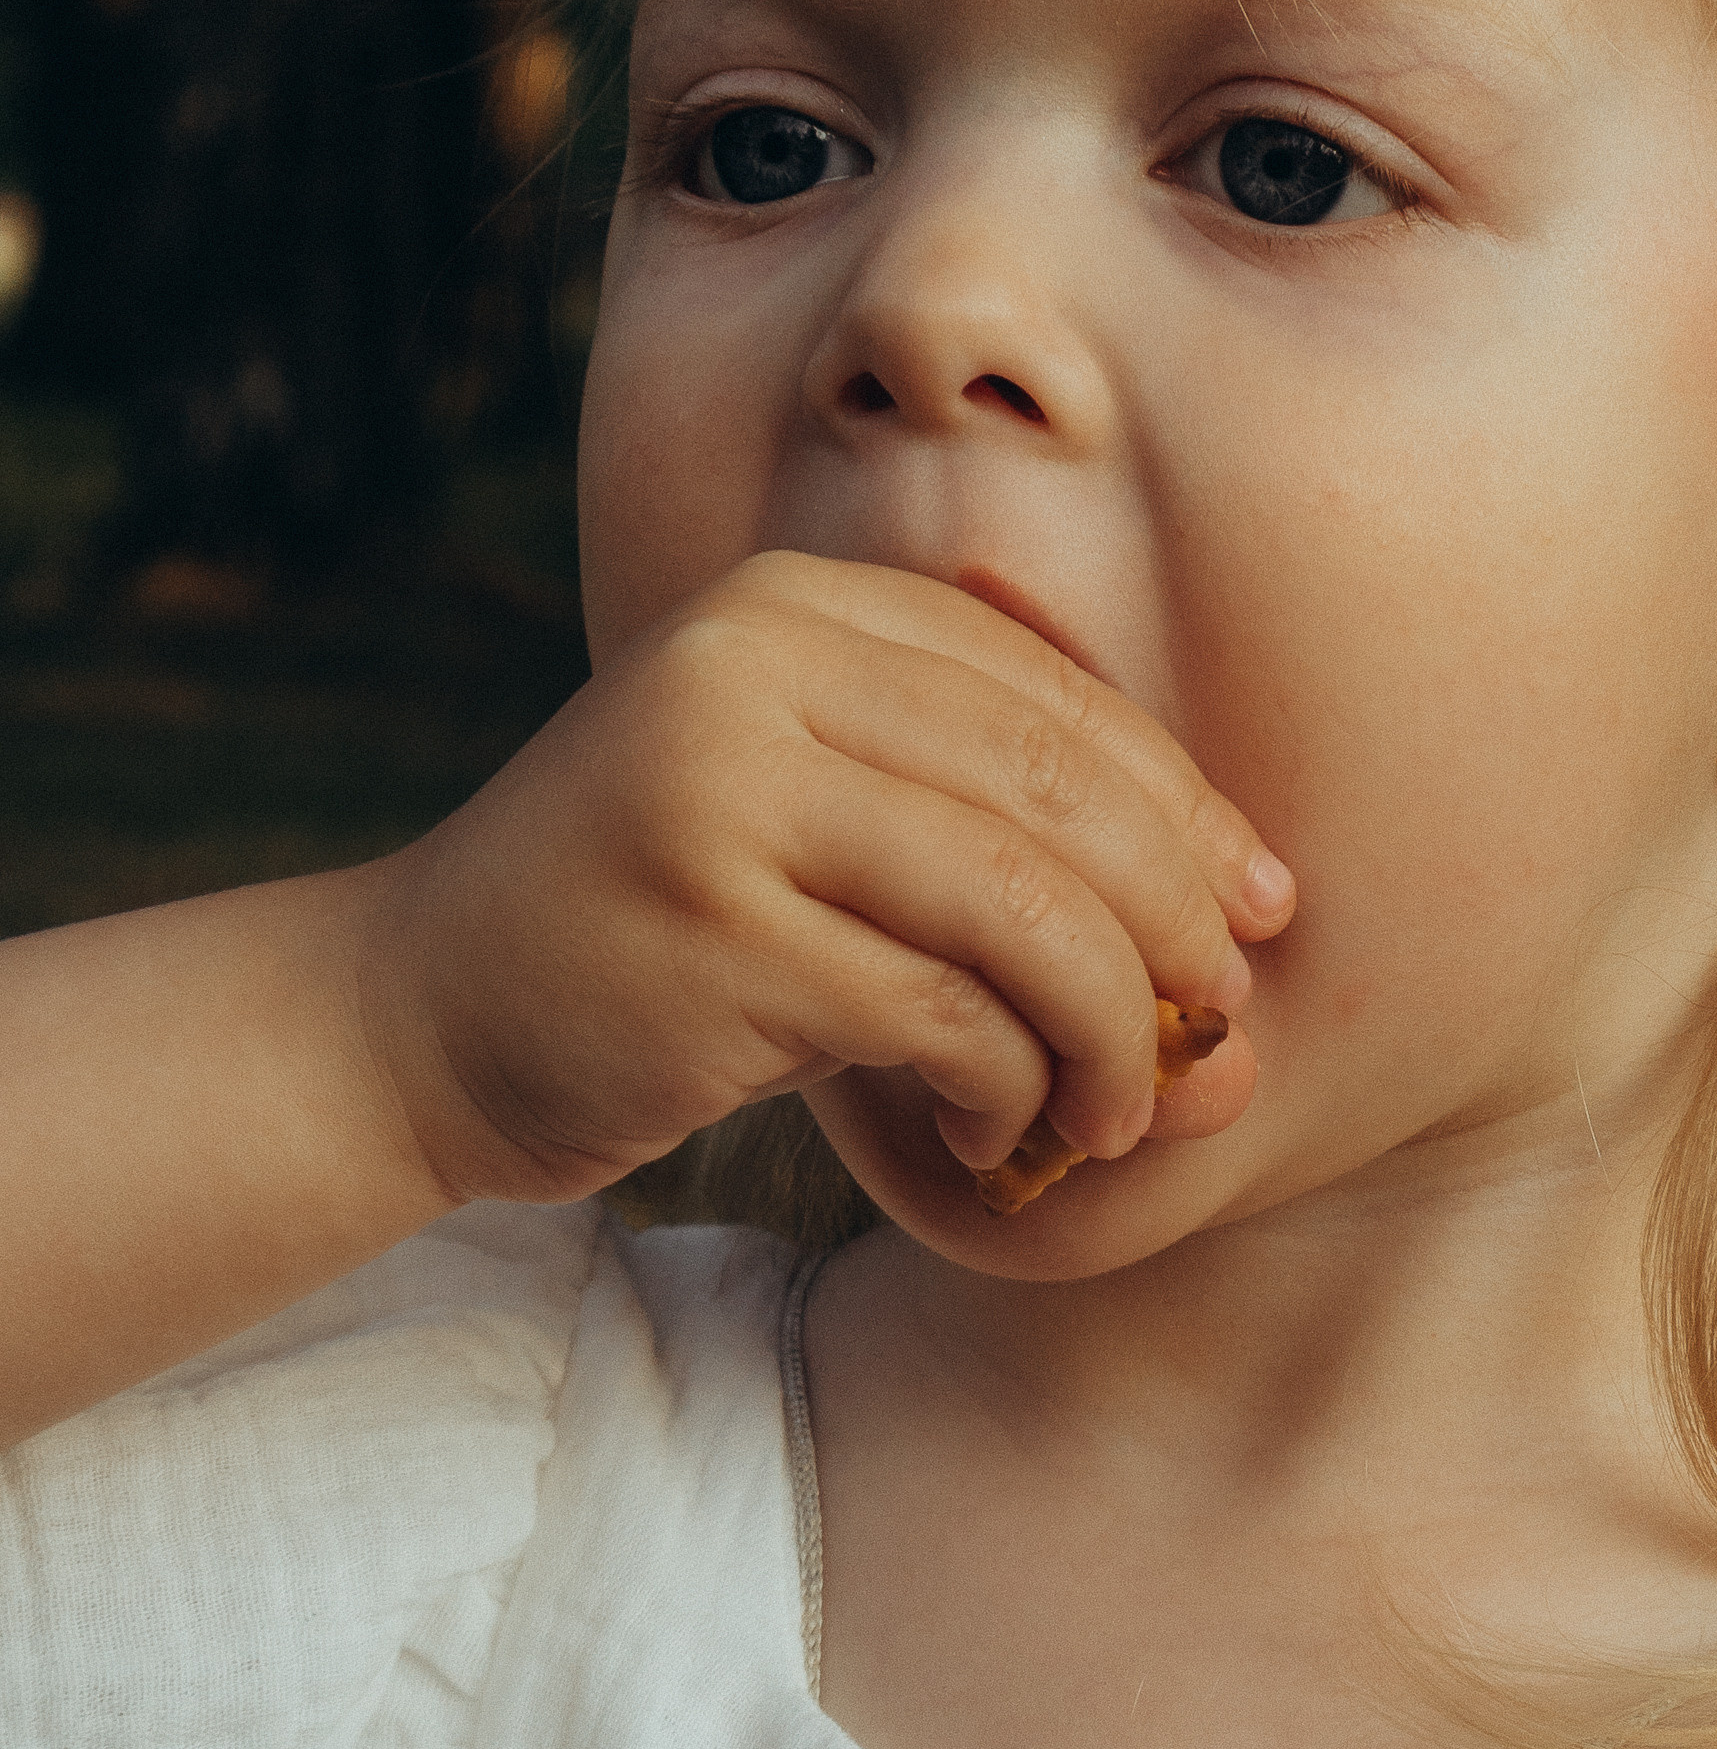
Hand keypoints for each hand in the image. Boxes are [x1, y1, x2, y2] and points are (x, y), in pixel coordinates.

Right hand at [357, 553, 1295, 1206]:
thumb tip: (1249, 899)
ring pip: (1026, 911)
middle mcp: (762, 664)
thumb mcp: (816, 810)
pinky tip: (996, 1140)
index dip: (1189, 812)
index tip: (1261, 915)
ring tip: (1117, 1115)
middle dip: (1178, 928)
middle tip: (1217, 1035)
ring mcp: (728, 791)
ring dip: (1110, 1035)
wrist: (423, 1015)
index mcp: (803, 607)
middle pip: (1067, 793)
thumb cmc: (665, 928)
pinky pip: (947, 1015)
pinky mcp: (715, 930)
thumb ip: (986, 807)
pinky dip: (1008, 1093)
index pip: (1063, 699)